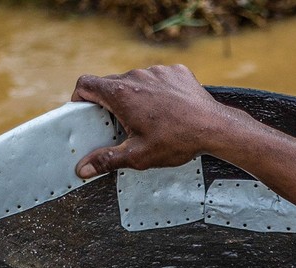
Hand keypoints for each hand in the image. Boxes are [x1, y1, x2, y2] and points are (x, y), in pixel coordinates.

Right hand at [70, 65, 240, 177]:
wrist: (215, 128)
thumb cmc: (176, 141)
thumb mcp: (137, 156)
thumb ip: (106, 160)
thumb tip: (82, 169)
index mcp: (121, 93)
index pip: (86, 84)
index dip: (80, 97)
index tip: (84, 111)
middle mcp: (136, 76)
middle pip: (111, 84)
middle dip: (110, 103)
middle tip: (119, 125)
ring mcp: (157, 71)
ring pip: (136, 81)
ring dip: (136, 97)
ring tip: (148, 120)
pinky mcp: (176, 71)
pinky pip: (158, 79)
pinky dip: (158, 92)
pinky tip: (168, 110)